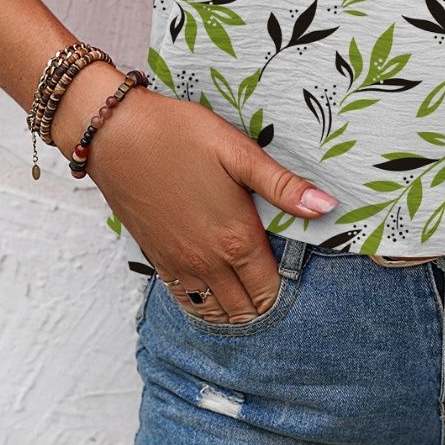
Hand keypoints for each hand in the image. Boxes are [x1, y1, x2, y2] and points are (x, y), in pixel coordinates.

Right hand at [54, 67, 340, 322]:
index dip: (286, 287)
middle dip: (263, 302)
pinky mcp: (156, 258)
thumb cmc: (180, 135)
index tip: (295, 274)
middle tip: (274, 284)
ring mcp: (179, 264)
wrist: (115, 134)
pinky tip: (213, 291)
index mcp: (235, 239)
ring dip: (234, 308)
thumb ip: (283, 187)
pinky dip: (204, 304)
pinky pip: (185, 299)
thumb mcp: (239, 152)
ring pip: (214, 310)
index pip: (270, 288)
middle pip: (245, 306)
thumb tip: (328, 207)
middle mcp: (207, 262)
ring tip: (248, 293)